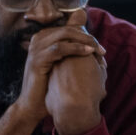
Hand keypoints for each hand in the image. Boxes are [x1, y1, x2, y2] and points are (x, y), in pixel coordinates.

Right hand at [33, 12, 106, 134]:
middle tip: (102, 51)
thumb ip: (74, 54)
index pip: (70, 28)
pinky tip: (88, 53)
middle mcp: (39, 39)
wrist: (33, 106)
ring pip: (65, 35)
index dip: (87, 36)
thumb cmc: (51, 88)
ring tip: (98, 52)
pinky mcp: (37, 60)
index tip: (101, 50)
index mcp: (44, 38)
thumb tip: (93, 47)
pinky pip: (59, 48)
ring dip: (85, 41)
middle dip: (88, 38)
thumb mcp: (63, 67)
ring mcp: (36, 48)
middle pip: (69, 29)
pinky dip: (76, 49)